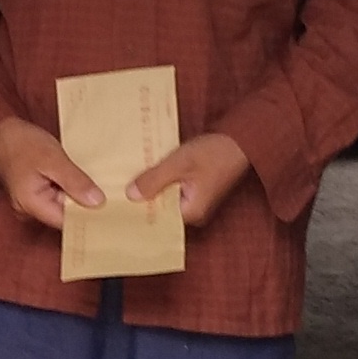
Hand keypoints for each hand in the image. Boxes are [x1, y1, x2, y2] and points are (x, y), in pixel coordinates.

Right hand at [0, 116, 103, 233]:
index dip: (87, 216)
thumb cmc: (24, 142)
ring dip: (76, 196)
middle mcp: (28, 210)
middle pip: (63, 216)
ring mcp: (30, 203)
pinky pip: (56, 198)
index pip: (66, 222)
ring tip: (95, 186)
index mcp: (30, 205)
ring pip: (61, 206)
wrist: (3, 130)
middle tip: (108, 195)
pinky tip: (80, 181)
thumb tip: (97, 202)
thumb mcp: (53, 159)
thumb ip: (74, 182)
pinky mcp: (34, 195)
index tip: (109, 209)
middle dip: (83, 205)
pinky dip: (68, 190)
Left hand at [129, 133, 253, 229]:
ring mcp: (195, 201)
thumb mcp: (179, 163)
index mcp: (191, 213)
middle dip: (142, 199)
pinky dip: (162, 181)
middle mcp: (194, 212)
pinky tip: (147, 172)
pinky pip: (172, 189)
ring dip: (152, 188)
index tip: (117, 204)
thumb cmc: (214, 152)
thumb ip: (154, 180)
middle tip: (116, 190)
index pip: (157, 219)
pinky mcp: (196, 189)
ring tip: (127, 180)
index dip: (137, 210)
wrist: (241, 140)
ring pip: (165, 198)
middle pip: (160, 209)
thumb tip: (130, 195)